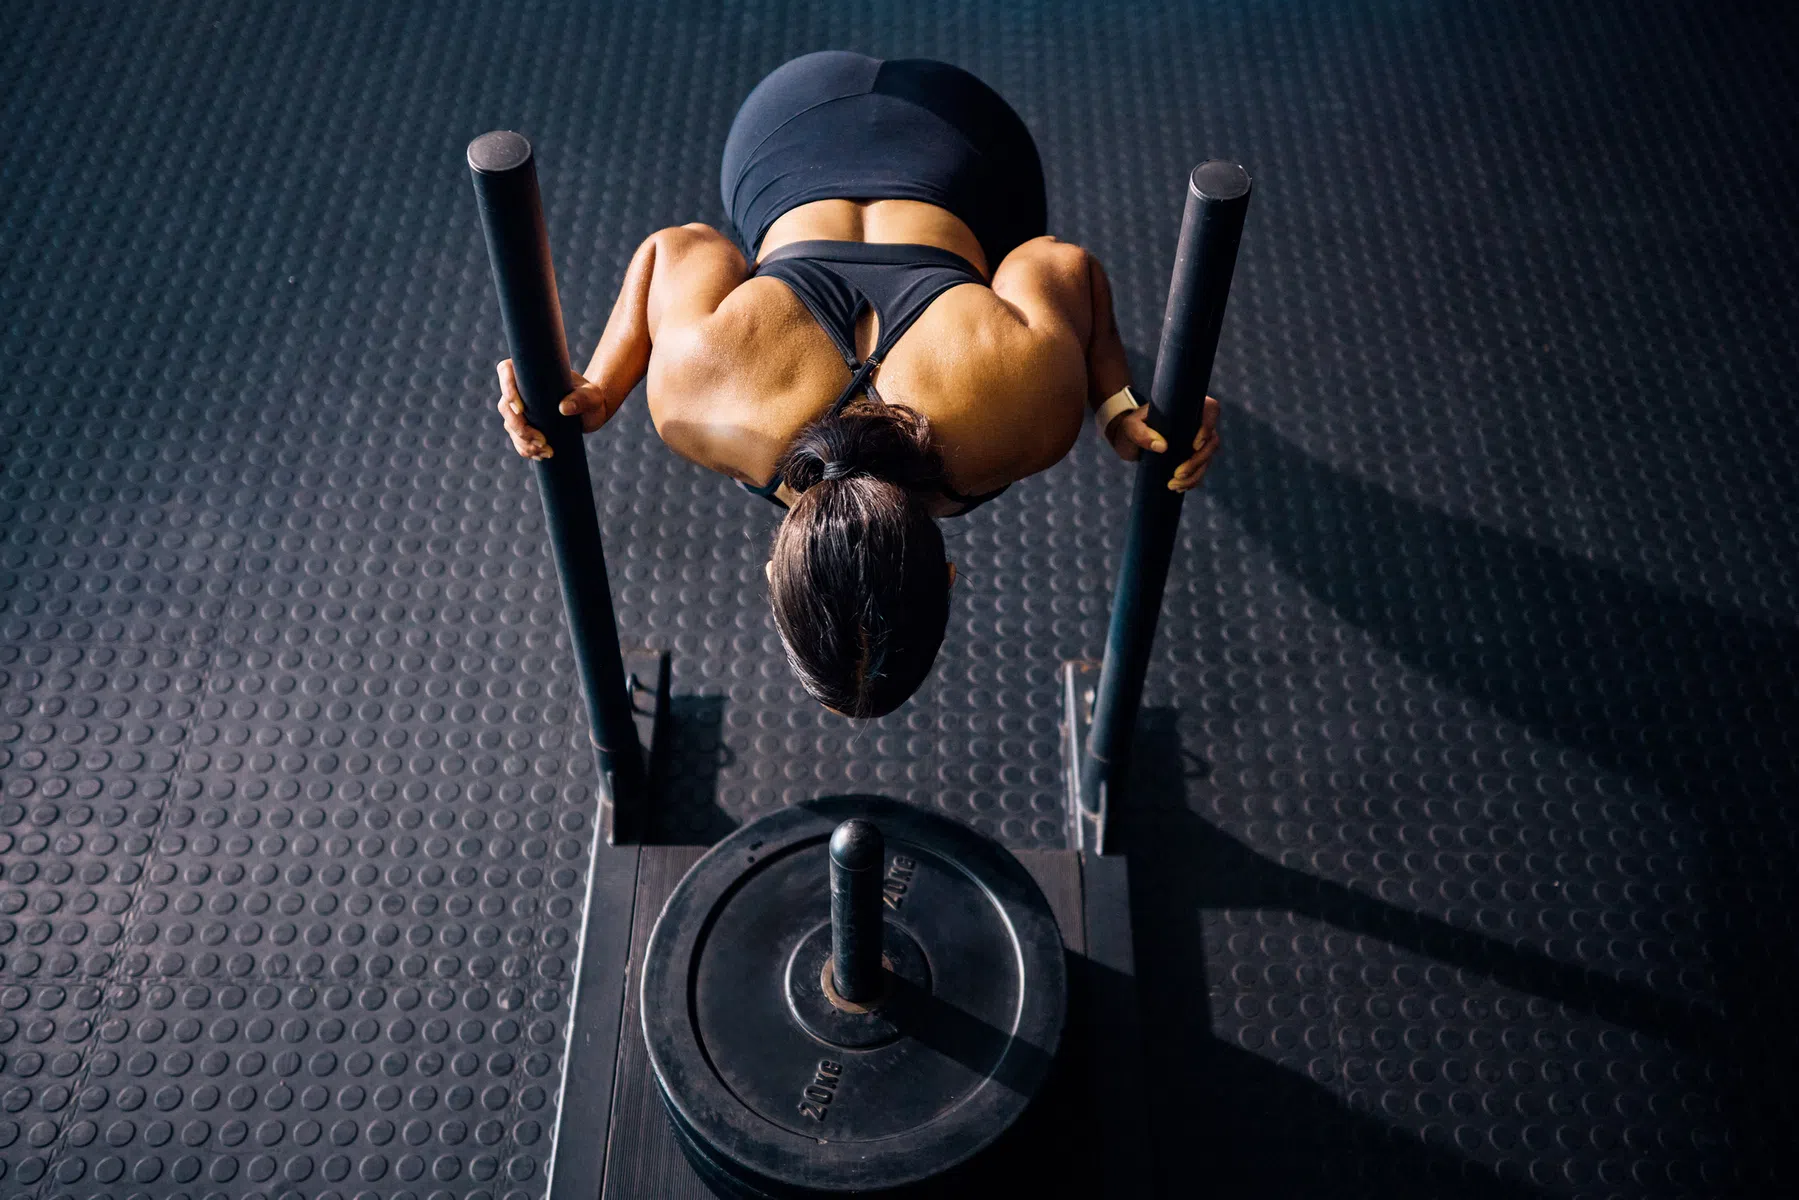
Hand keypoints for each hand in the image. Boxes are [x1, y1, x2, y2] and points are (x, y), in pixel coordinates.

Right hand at [495, 359, 617, 459]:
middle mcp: (522, 390)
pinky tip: (542, 456)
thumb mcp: (591, 396)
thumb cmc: (591, 397)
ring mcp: (522, 409)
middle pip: (505, 406)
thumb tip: (564, 408)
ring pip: (510, 426)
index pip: (507, 371)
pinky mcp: (526, 426)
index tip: (520, 409)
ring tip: (549, 452)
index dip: (507, 388)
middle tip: (543, 441)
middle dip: (519, 427)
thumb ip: (582, 398)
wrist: (592, 411)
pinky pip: (518, 440)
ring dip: (524, 443)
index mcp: (532, 373)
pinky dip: (527, 450)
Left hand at [1104, 394, 1219, 492]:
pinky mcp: (1191, 457)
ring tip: (1172, 485)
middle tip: (1177, 474)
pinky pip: (1200, 470)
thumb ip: (1141, 433)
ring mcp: (1196, 441)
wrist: (1127, 440)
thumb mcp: (1130, 427)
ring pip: (1207, 458)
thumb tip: (1162, 446)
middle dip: (1198, 461)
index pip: (1211, 410)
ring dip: (1195, 475)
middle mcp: (1196, 423)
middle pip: (1212, 441)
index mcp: (1186, 408)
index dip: (1208, 427)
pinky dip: (1192, 481)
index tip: (1194, 445)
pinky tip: (1178, 488)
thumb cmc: (1130, 427)